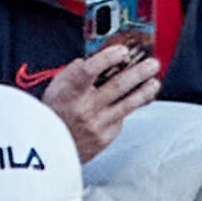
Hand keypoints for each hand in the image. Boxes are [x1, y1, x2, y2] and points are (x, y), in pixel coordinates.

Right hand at [38, 38, 161, 161]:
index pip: (89, 70)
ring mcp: (96, 125)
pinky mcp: (104, 138)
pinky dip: (128, 109)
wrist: (47, 150)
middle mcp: (84, 108)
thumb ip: (77, 72)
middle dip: (138, 72)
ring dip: (144, 91)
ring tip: (154, 82)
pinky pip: (121, 120)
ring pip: (127, 104)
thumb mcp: (58, 86)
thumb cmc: (54, 113)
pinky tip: (136, 101)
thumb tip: (100, 57)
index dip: (108, 58)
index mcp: (69, 91)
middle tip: (152, 63)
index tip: (122, 50)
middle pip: (117, 86)